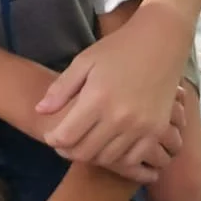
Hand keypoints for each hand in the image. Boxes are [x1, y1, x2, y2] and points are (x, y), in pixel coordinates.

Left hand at [36, 16, 189, 171]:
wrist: (161, 42)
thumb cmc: (118, 49)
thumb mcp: (84, 62)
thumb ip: (61, 88)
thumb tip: (40, 111)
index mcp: (97, 98)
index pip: (66, 136)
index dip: (53, 140)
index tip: (51, 136)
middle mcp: (119, 117)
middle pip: (85, 152)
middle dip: (69, 151)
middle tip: (65, 144)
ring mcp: (140, 126)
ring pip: (107, 158)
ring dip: (93, 155)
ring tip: (87, 143)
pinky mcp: (157, 130)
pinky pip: (133, 158)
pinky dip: (119, 158)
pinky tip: (112, 146)